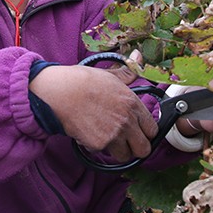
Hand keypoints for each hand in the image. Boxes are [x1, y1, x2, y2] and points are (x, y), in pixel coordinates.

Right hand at [29, 64, 157, 162]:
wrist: (60, 92)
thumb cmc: (82, 81)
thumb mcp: (109, 75)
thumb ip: (128, 71)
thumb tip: (139, 55)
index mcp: (132, 104)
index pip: (152, 130)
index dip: (145, 132)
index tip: (137, 131)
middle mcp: (127, 121)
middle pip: (144, 149)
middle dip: (136, 147)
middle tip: (126, 142)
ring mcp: (114, 134)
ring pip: (126, 156)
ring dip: (118, 150)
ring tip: (107, 138)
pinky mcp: (99, 144)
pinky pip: (104, 153)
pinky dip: (97, 147)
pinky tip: (90, 134)